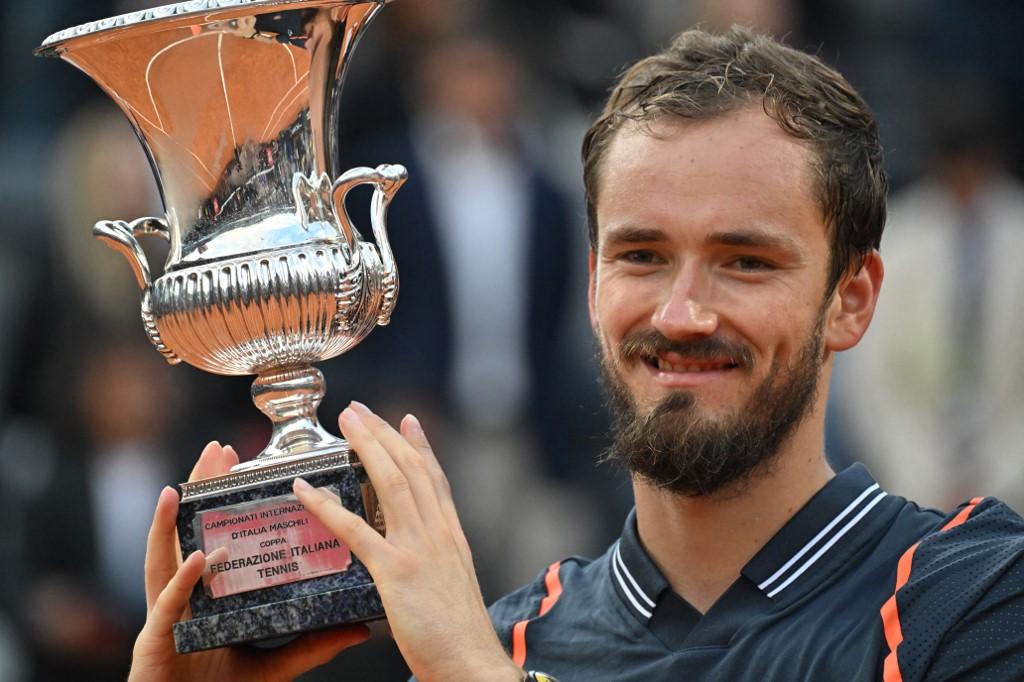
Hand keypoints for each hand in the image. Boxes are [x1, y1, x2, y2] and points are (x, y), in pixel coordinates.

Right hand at [128, 441, 369, 681]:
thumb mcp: (274, 664)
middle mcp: (186, 596)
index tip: (240, 461)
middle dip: (200, 490)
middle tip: (217, 450)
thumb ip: (310, 645)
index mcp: (211, 594)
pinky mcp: (157, 640)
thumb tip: (359, 629)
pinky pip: (171, 605)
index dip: (223, 499)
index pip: (216, 534)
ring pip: (165, 559)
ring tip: (182, 486)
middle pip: (190, 532)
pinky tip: (199, 557)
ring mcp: (166, 615)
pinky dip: (183, 580)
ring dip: (171, 522)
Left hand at [292, 403, 521, 681]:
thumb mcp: (456, 589)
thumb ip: (439, 567)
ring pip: (391, 484)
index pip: (436, 480)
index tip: (406, 419)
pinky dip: (326, 506)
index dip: (421, 446)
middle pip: (412, 470)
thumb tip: (425, 564)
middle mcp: (439, 534)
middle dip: (385, 434)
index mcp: (453, 539)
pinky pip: (355, 531)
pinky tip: (303, 489)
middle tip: (360, 409)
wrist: (474, 664)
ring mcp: (419, 550)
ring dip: (366, 447)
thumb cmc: (462, 637)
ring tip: (345, 422)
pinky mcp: (396, 572)